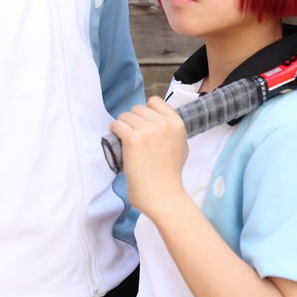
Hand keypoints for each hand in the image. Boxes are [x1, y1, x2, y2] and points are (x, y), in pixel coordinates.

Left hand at [110, 96, 188, 216]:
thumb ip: (172, 130)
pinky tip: (117, 138)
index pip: (154, 101)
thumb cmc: (171, 175)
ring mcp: (148, 130)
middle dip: (133, 120)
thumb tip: (160, 121)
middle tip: (133, 136)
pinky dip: (114, 130)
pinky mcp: (133, 139)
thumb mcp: (182, 146)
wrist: (163, 195)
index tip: (143, 124)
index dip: (146, 111)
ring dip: (123, 125)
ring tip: (125, 139)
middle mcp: (163, 123)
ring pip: (126, 115)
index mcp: (176, 123)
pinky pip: (117, 125)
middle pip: (138, 108)